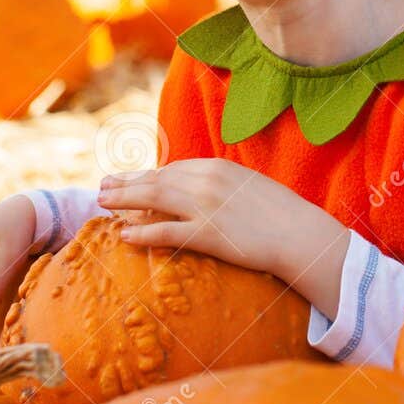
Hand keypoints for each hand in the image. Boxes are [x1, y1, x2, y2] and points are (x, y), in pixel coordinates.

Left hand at [97, 159, 350, 314]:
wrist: (301, 234)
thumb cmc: (280, 214)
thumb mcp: (248, 186)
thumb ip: (221, 184)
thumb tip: (200, 190)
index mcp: (216, 167)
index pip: (170, 169)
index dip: (144, 175)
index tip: (125, 178)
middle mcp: (206, 181)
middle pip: (155, 180)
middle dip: (125, 183)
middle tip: (102, 188)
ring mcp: (205, 207)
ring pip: (153, 199)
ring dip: (124, 200)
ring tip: (103, 204)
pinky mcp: (207, 235)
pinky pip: (165, 231)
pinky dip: (141, 232)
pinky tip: (124, 235)